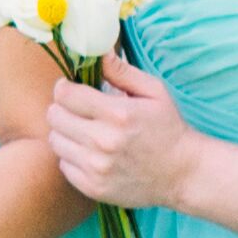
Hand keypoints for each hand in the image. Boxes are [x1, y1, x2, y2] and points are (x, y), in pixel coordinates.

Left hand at [44, 59, 202, 209]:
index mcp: (118, 114)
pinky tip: (89, 152)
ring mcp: (96, 167)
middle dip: (62, 108)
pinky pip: (63, 164)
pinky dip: (71, 156)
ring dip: (65, 132)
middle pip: (54, 116)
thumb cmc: (167, 128)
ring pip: (55, 140)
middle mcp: (103, 141)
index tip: (71, 89)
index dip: (64, 88)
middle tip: (76, 109)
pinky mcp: (92, 187)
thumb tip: (96, 51)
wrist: (182, 173)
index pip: (65, 94)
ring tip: (83, 130)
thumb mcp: (154, 92)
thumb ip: (121, 71)